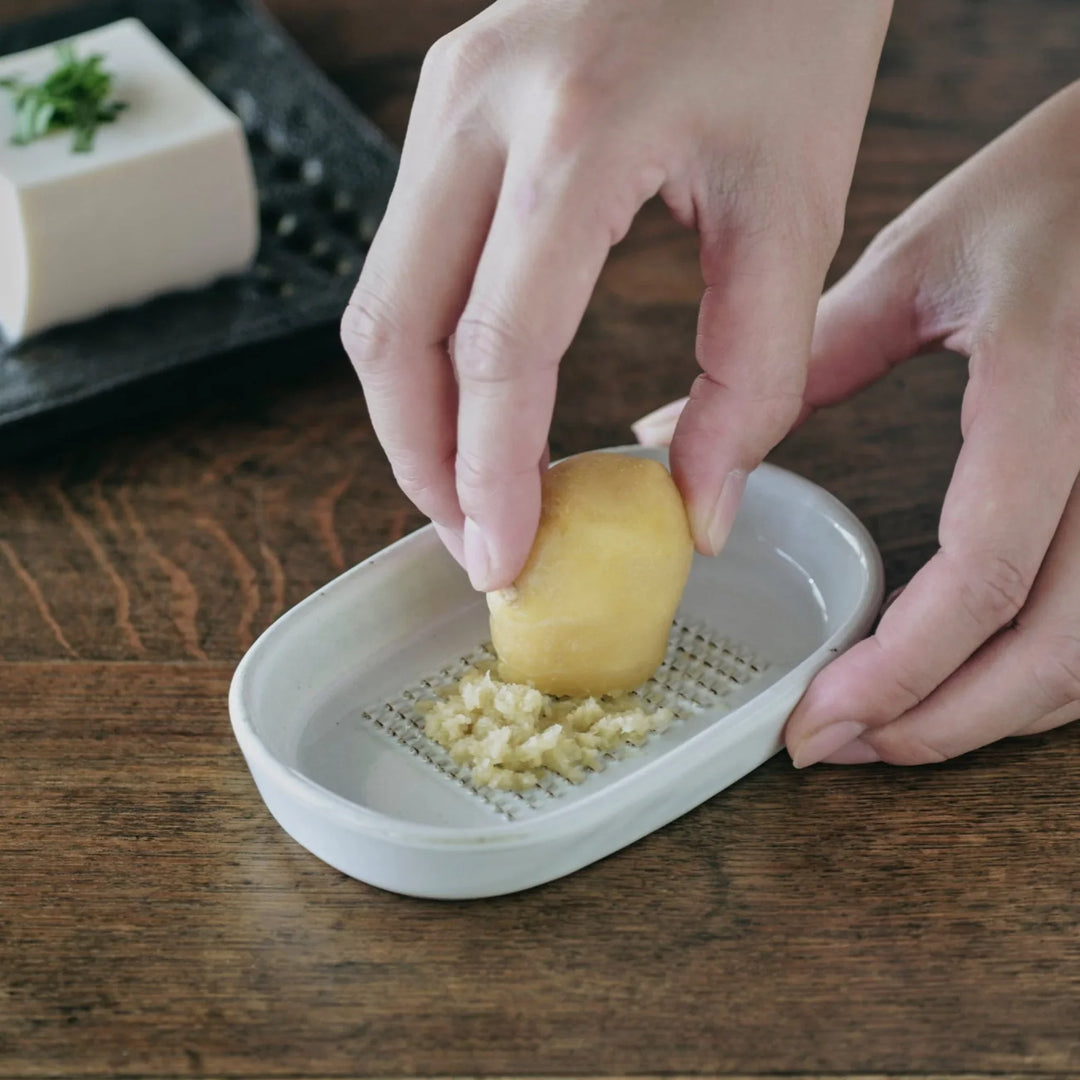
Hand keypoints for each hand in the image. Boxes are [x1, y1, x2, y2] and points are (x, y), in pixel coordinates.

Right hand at [342, 0, 890, 589]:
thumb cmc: (791, 25)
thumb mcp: (795, 205)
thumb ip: (754, 374)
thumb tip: (698, 510)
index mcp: (576, 133)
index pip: (499, 349)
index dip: (490, 476)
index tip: (504, 559)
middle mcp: (476, 110)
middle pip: (395, 335)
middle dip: (422, 462)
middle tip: (476, 540)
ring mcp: (443, 100)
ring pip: (381, 302)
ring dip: (414, 414)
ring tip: (473, 487)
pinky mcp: (442, 105)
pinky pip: (406, 256)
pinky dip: (430, 350)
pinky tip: (478, 397)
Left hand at [642, 81, 1079, 765]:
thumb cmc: (1053, 187)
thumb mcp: (918, 263)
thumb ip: (806, 360)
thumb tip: (676, 427)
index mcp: (1051, 396)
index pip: (984, 576)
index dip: (898, 672)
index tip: (813, 721)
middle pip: (1055, 653)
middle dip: (941, 726)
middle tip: (838, 749)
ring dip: (995, 716)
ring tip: (893, 730)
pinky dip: (1045, 675)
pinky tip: (975, 680)